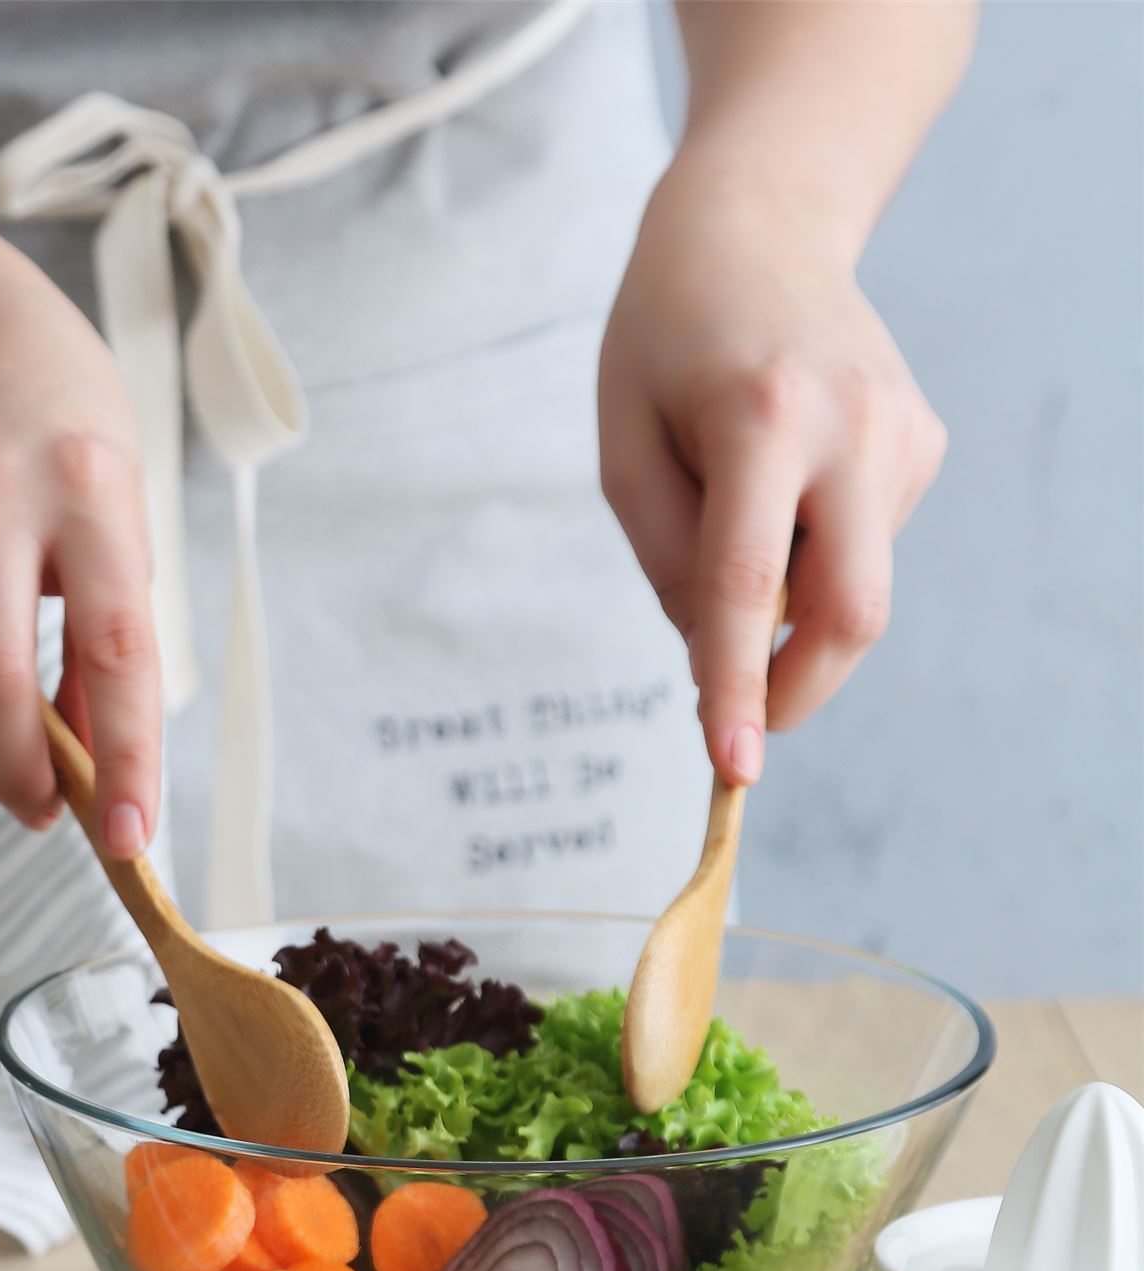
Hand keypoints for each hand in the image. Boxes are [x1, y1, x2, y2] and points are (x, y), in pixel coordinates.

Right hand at [0, 238, 158, 854]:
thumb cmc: (65, 423)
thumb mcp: (120, 508)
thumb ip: (108, 627)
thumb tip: (97, 753)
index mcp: (90, 491)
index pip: (116, 650)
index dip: (128, 756)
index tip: (132, 838)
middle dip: (22, 775)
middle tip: (50, 817)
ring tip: (24, 765)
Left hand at [598, 160, 946, 784]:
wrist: (756, 226)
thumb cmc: (664, 341)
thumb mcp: (624, 449)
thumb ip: (667, 561)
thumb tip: (721, 660)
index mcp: (760, 418)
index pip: (751, 586)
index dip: (739, 687)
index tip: (732, 767)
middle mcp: (851, 425)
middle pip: (851, 612)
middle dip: (795, 689)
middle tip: (738, 720)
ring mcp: (902, 433)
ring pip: (852, 586)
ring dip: (788, 597)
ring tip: (736, 499)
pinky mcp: (923, 442)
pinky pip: (862, 547)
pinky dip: (812, 554)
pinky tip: (781, 479)